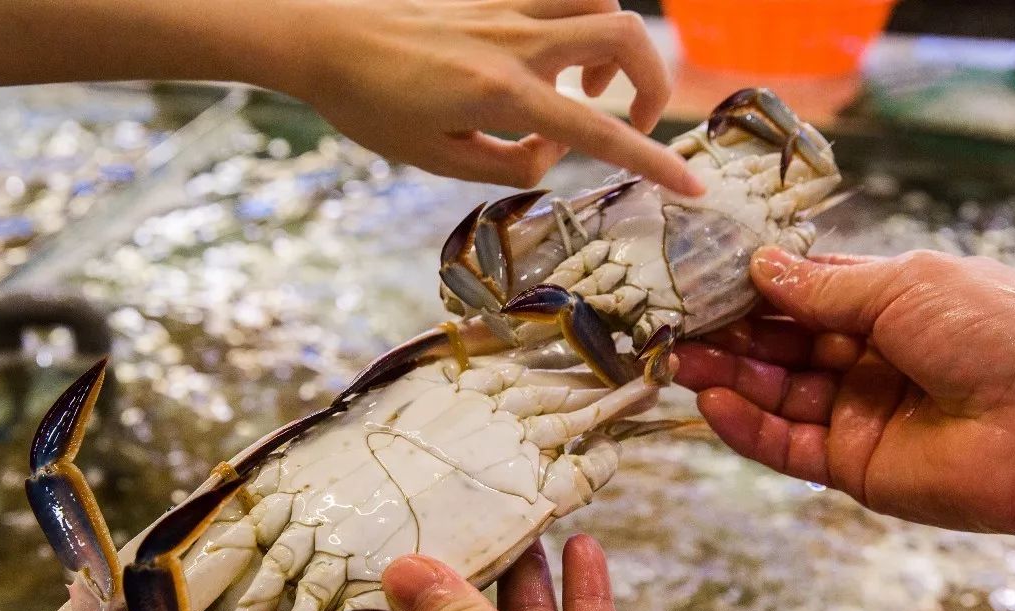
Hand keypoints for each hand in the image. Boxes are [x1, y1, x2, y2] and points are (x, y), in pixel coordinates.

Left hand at [260, 0, 703, 192]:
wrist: (322, 39)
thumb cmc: (371, 106)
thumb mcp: (440, 159)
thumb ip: (510, 163)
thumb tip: (551, 152)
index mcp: (504, 93)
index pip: (599, 132)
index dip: (654, 164)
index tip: (693, 189)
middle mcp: (517, 42)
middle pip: (626, 38)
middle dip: (649, 86)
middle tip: (626, 124)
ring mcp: (508, 8)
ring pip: (601, 4)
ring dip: (615, 50)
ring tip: (585, 89)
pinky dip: (582, 20)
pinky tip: (555, 54)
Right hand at [675, 247, 1014, 587]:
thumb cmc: (994, 334)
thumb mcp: (904, 285)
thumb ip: (824, 286)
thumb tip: (760, 266)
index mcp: (894, 305)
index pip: (808, 294)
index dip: (757, 288)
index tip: (702, 277)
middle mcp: (872, 359)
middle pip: (784, 345)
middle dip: (731, 334)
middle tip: (676, 325)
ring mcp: (860, 414)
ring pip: (777, 395)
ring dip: (728, 378)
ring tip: (679, 361)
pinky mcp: (853, 466)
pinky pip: (787, 447)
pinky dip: (747, 428)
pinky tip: (711, 405)